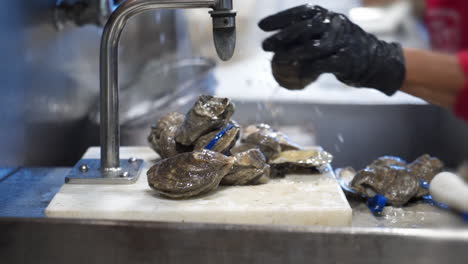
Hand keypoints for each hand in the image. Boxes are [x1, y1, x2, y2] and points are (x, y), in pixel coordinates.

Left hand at [258, 5, 404, 94]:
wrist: (376, 60)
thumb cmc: (345, 47)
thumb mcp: (328, 33)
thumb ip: (308, 35)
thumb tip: (279, 41)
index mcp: (328, 15)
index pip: (301, 13)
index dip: (280, 19)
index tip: (262, 26)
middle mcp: (334, 25)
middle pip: (304, 29)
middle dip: (281, 37)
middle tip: (265, 45)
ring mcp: (342, 42)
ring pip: (312, 47)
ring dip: (291, 55)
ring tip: (276, 60)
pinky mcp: (346, 60)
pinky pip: (322, 65)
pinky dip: (308, 69)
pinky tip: (298, 73)